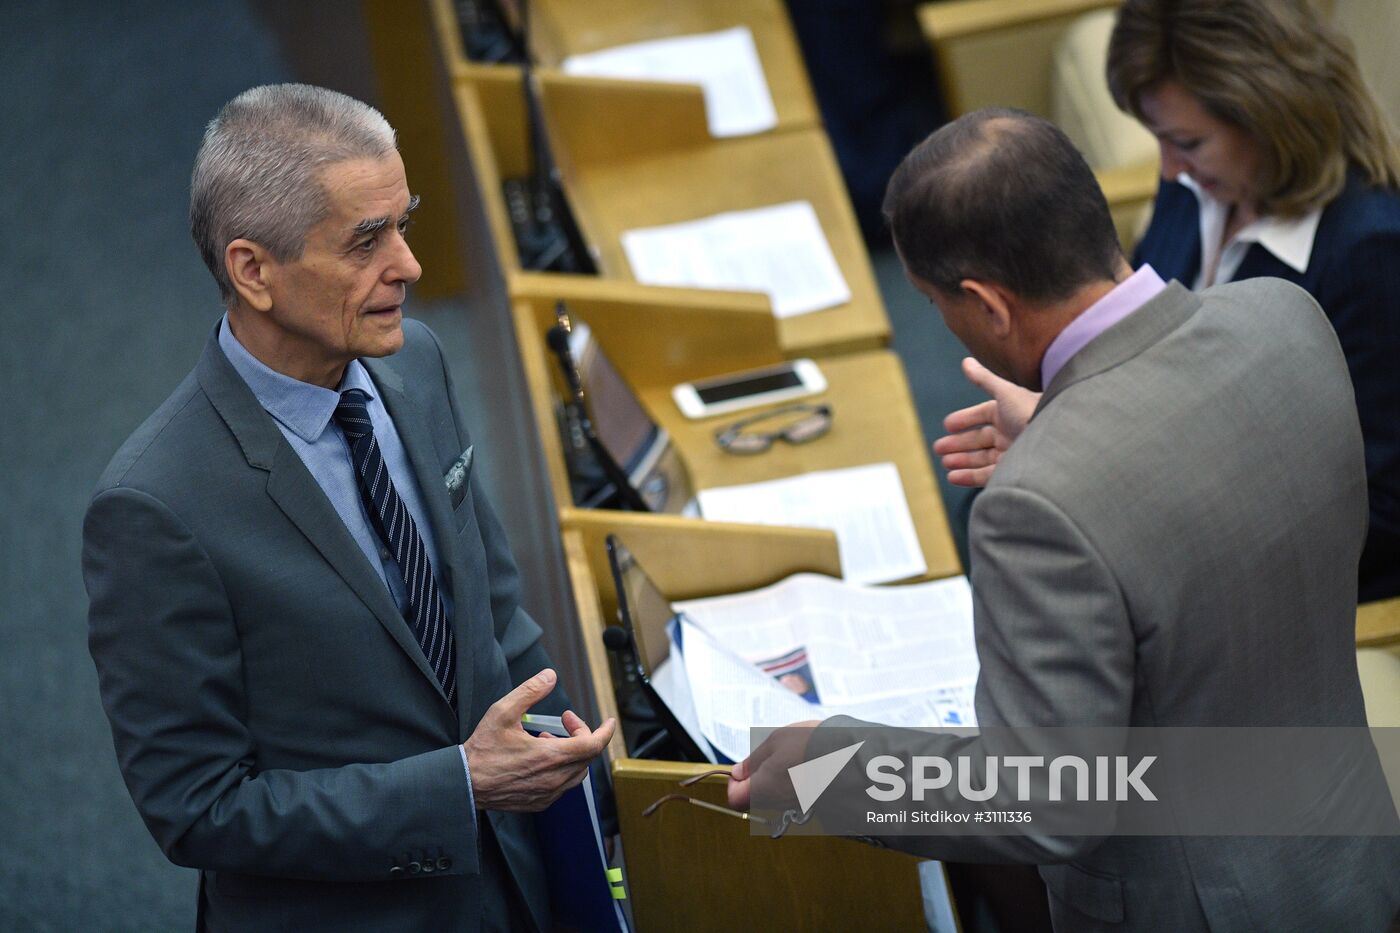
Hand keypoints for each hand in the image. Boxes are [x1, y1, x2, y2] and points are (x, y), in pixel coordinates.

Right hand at [464, 669, 616, 811]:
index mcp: (551, 756)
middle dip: (581, 734)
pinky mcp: (538, 803)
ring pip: (576, 772)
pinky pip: (562, 786)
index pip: (593, 745)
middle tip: (565, 721)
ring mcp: (547, 794)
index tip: (609, 722)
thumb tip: (550, 677)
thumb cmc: (482, 750)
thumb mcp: (503, 711)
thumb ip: (530, 691)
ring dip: (571, 752)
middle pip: (586, 756)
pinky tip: (540, 759)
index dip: (605, 731)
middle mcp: (554, 778)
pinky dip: (560, 769)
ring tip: (548, 739)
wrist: (464, 783)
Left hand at [726, 720, 820, 811]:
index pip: (735, 799)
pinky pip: (792, 794)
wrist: (849, 756)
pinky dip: (792, 781)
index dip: (733, 783)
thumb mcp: (775, 742)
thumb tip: (738, 772)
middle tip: (769, 756)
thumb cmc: (807, 745)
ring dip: (775, 779)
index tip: (742, 767)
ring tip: (790, 756)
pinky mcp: (810, 802)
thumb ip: (754, 760)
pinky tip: (803, 763)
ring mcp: (795, 804)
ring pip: (774, 796)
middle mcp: (777, 803)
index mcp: (762, 789)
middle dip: (756, 778)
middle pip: (755, 798)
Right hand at [931, 357, 1039, 486]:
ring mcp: (1012, 454)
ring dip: (962, 461)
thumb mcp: (1005, 393)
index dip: (965, 420)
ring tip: (945, 463)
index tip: (947, 425)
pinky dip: (969, 477)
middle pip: (979, 440)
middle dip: (958, 444)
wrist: (1056, 438)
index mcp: (1009, 413)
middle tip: (938, 448)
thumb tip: (965, 361)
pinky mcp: (1013, 473)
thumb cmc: (1031, 411)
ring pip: (981, 459)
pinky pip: (987, 476)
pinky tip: (953, 476)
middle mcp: (1011, 434)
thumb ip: (983, 379)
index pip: (982, 416)